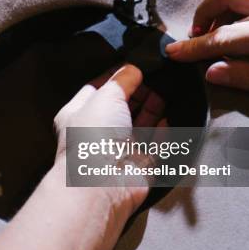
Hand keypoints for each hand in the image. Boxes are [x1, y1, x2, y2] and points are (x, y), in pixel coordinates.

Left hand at [54, 64, 160, 215]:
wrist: (101, 184)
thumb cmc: (93, 136)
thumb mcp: (106, 95)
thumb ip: (122, 79)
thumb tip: (134, 69)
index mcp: (79, 114)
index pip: (97, 89)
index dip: (116, 76)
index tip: (134, 65)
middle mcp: (97, 133)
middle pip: (122, 107)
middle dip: (139, 91)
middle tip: (156, 76)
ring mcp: (118, 151)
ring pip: (139, 125)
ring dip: (153, 108)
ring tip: (166, 91)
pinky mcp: (139, 166)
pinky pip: (154, 146)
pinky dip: (163, 133)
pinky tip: (170, 118)